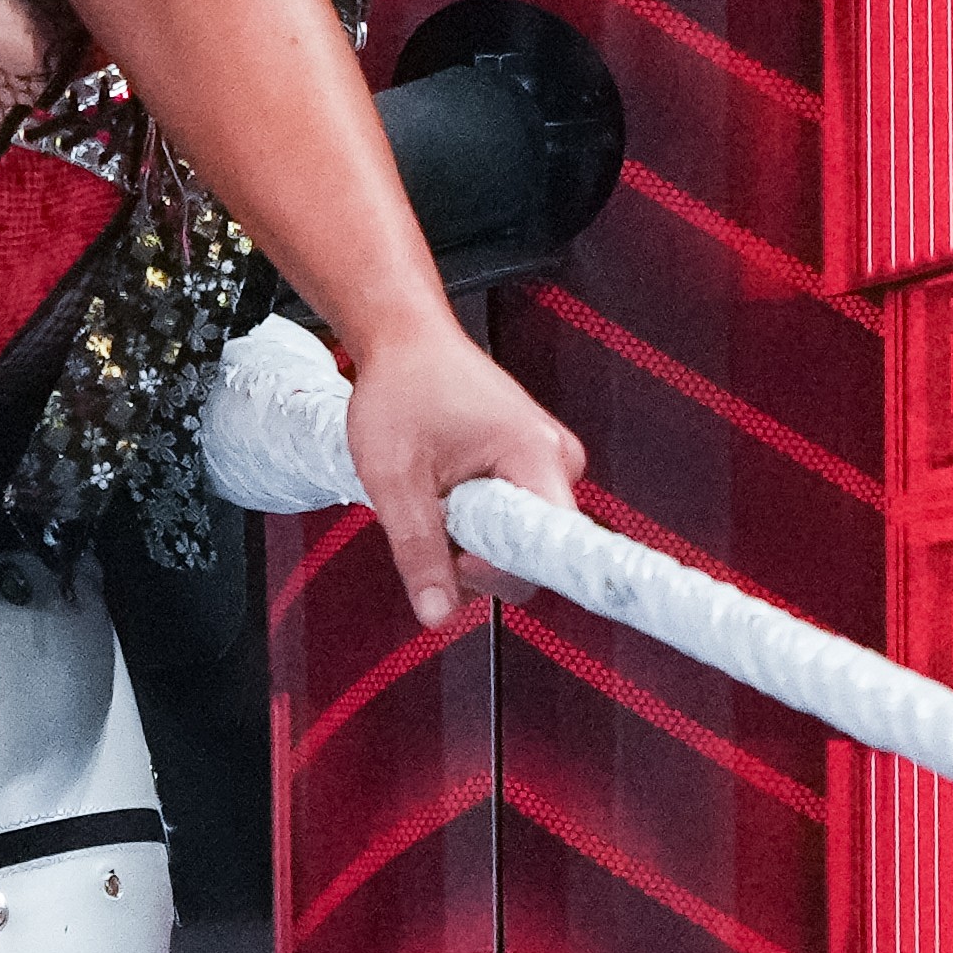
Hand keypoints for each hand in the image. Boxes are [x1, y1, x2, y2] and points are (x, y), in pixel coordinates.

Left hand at [338, 315, 588, 630]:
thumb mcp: (395, 477)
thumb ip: (418, 550)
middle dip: (477, 556)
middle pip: (533, 551)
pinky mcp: (531, 463)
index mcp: (537, 456)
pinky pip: (512, 517)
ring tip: (432, 495)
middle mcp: (558, 459)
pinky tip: (445, 492)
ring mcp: (547, 460)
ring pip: (518, 538)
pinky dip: (474, 519)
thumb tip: (437, 615)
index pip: (551, 550)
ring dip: (470, 537)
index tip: (459, 562)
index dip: (503, 573)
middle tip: (427, 519)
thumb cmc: (402, 386)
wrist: (404, 336)